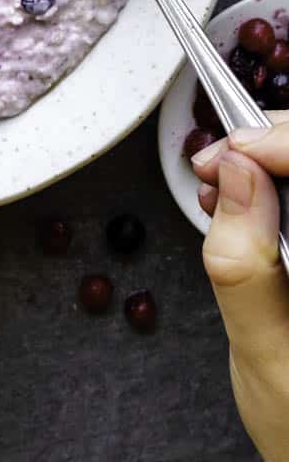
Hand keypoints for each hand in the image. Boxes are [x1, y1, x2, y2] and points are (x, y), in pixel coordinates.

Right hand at [192, 120, 288, 461]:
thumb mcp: (264, 355)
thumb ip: (244, 263)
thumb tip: (233, 173)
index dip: (287, 142)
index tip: (236, 150)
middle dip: (271, 143)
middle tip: (215, 162)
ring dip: (269, 159)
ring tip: (218, 180)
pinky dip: (271, 184)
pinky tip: (240, 198)